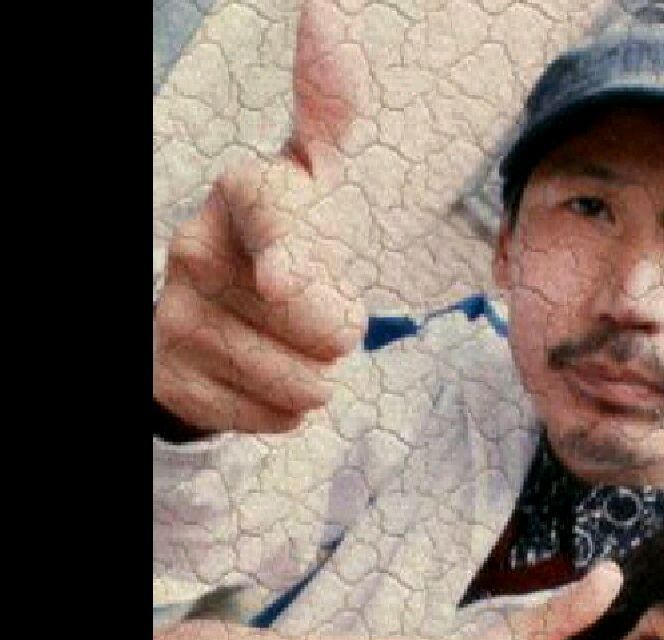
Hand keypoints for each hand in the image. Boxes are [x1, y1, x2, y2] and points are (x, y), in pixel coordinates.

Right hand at [154, 1, 365, 433]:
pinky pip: (272, 419)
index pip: (271, 216)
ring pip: (299, 382)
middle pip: (316, 326)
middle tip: (314, 313)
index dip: (289, 256)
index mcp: (241, 193)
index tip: (288, 281)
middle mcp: (195, 248)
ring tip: (290, 347)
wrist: (221, 315)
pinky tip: (266, 377)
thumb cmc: (287, 241)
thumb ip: (329, 109)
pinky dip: (286, 410)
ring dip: (317, 376)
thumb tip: (327, 11)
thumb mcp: (316, 178)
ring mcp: (175, 316)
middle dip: (339, 333)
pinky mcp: (169, 378)